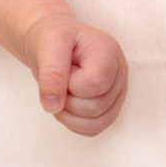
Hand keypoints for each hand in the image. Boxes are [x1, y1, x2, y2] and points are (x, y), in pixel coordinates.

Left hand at [22, 15, 128, 134]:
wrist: (51, 42)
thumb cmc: (51, 38)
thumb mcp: (46, 45)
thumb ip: (51, 73)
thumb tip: (52, 106)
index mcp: (108, 51)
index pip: (96, 83)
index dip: (70, 84)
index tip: (61, 69)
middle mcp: (119, 73)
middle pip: (97, 107)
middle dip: (67, 99)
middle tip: (57, 80)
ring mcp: (117, 92)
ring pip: (98, 123)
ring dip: (68, 115)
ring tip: (58, 93)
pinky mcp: (109, 107)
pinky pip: (94, 129)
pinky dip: (73, 122)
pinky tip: (64, 104)